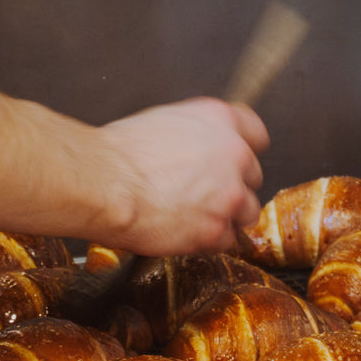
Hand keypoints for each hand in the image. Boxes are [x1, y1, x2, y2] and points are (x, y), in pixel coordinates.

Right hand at [94, 97, 269, 255]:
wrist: (104, 183)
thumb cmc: (118, 155)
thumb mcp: (162, 123)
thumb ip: (193, 135)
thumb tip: (195, 149)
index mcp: (219, 120)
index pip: (256, 134)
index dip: (244, 150)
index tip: (235, 163)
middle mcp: (233, 154)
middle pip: (253, 176)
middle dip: (233, 187)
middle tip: (204, 195)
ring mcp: (230, 194)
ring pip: (247, 212)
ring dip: (226, 217)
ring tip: (195, 218)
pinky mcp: (217, 229)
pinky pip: (226, 241)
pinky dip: (208, 241)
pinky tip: (184, 233)